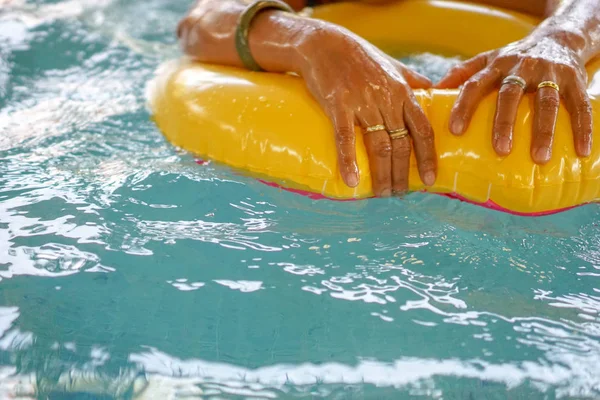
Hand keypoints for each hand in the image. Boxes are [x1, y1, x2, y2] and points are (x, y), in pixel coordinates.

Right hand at [297, 24, 436, 196]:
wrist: (324, 43)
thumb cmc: (359, 56)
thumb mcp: (392, 65)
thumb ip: (413, 80)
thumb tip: (433, 91)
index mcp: (402, 91)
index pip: (422, 129)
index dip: (427, 156)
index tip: (430, 179)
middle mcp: (386, 98)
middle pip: (401, 144)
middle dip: (403, 173)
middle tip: (400, 194)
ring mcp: (362, 102)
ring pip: (378, 145)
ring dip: (382, 174)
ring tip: (382, 194)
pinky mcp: (338, 105)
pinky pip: (345, 138)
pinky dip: (348, 161)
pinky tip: (352, 180)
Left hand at [436, 33, 592, 163]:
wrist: (559, 38)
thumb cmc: (515, 58)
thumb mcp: (488, 59)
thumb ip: (462, 73)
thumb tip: (433, 91)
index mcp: (496, 66)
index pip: (475, 84)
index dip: (464, 106)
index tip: (455, 131)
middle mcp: (521, 67)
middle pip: (510, 95)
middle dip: (504, 122)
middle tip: (500, 150)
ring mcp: (549, 73)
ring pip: (546, 102)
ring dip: (544, 131)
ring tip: (539, 157)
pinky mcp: (574, 79)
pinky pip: (580, 106)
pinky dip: (582, 129)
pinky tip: (581, 151)